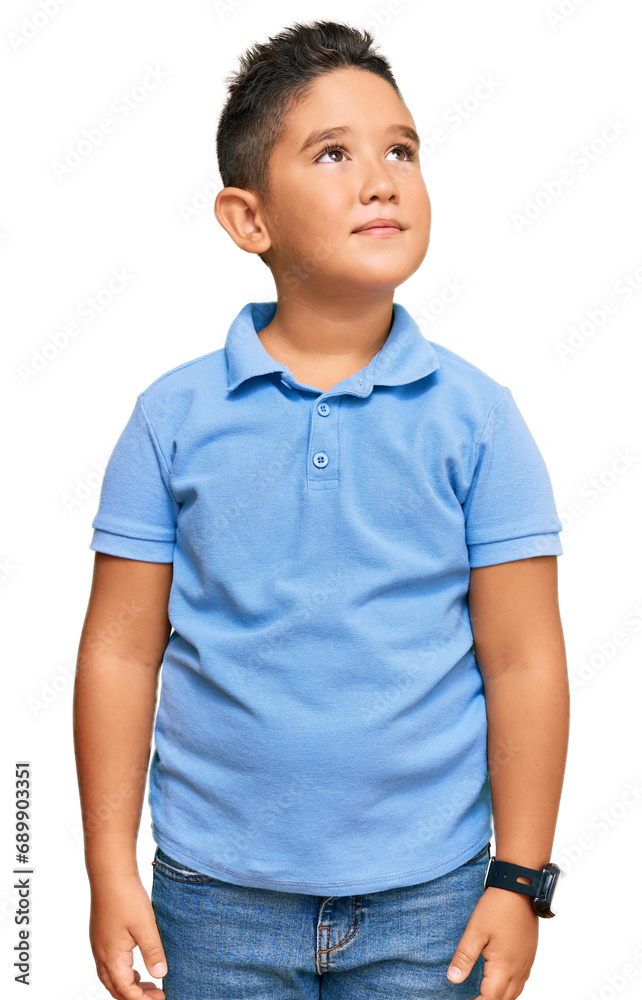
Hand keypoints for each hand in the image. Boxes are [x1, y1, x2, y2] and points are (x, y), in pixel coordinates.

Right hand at [89, 872, 167, 999]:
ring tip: (149, 986)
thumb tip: (160, 974)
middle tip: (157, 997)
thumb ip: (153, 953)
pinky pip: (110, 964)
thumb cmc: (125, 896)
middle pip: (116, 988)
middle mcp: (102, 954)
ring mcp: (99, 945)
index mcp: (112, 957)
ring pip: (112, 977)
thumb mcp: (145, 926)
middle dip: (135, 997)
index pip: (126, 990)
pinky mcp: (102, 937)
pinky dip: (123, 973)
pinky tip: (136, 967)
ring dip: (129, 986)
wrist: (110, 874)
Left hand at [446, 886, 538, 998]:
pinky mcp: (529, 956)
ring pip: (515, 993)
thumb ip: (464, 957)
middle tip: (472, 999)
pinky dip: (510, 989)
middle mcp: (518, 969)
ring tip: (484, 996)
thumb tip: (453, 979)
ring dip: (500, 998)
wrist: (520, 889)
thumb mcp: (475, 931)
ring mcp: (526, 963)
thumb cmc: (498, 907)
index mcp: (504, 967)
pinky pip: (521, 982)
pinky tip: (501, 983)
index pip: (490, 999)